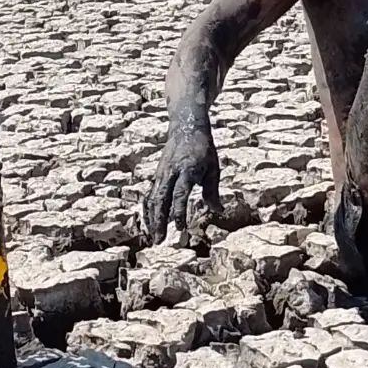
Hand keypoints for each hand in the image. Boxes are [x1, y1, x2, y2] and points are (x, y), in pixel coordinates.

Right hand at [145, 124, 221, 241]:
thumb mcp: (213, 168)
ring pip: (152, 199)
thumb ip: (213, 191)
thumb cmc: (203, 148)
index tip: (180, 228)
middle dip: (159, 222)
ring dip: (152, 220)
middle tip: (160, 241)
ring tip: (154, 237)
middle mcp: (170, 173)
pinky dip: (149, 211)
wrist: (186, 127)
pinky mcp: (157, 175)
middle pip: (161, 200)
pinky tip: (151, 223)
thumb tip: (218, 211)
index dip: (179, 212)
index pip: (180, 194)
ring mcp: (161, 174)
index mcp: (187, 170)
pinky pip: (150, 195)